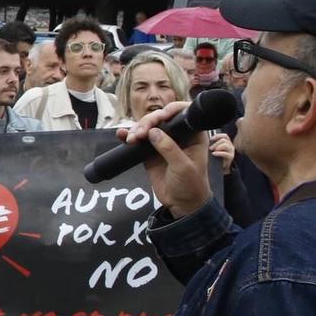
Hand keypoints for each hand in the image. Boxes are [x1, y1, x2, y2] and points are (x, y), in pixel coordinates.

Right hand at [123, 100, 212, 218]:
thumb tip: (153, 132)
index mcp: (193, 136)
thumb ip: (169, 148)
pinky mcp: (150, 152)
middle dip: (148, 122)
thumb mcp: (183, 166)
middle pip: (161, 119)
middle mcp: (178, 136)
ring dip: (137, 129)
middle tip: (140, 133)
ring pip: (148, 127)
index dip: (171, 110)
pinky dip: (129, 136)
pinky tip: (122, 135)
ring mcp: (163, 143)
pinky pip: (138, 140)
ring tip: (132, 139)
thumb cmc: (191, 185)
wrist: (182, 204)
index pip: (183, 114)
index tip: (160, 117)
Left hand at [207, 130, 235, 172]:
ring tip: (212, 151)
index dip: (218, 136)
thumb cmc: (216, 158)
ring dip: (217, 147)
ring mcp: (231, 151)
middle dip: (216, 143)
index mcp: (227, 143)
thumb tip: (209, 139)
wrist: (218, 168)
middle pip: (224, 140)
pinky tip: (214, 154)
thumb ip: (214, 144)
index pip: (225, 136)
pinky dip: (218, 153)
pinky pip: (225, 153)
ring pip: (225, 145)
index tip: (211, 139)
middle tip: (210, 148)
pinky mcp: (230, 157)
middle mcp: (230, 146)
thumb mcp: (214, 149)